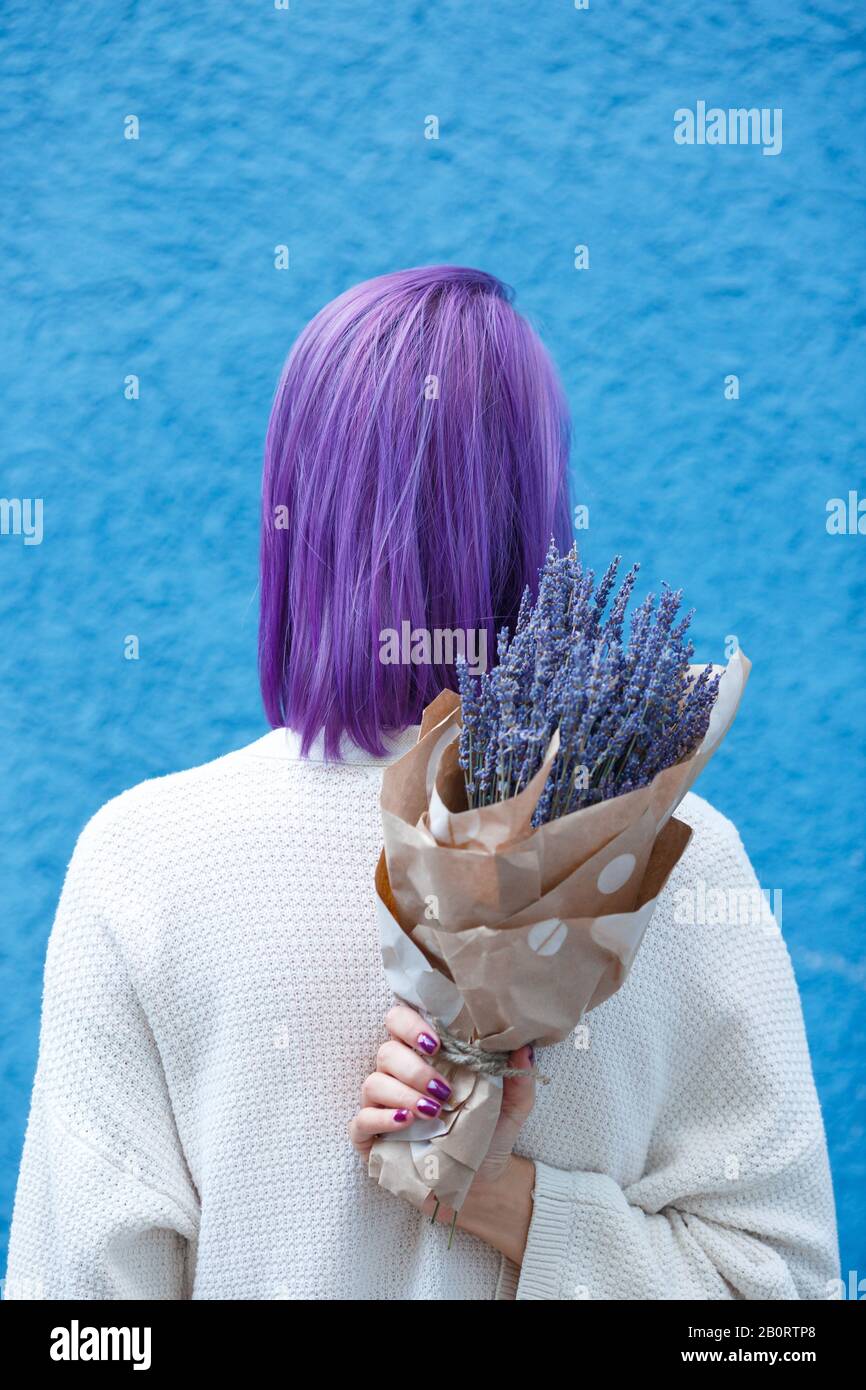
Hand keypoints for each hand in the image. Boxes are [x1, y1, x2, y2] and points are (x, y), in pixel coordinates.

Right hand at [349, 1004, 536, 1264]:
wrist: (481, 1184)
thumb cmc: (488, 1136)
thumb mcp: (511, 1107)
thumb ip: (518, 1077)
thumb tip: (523, 1047)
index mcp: (426, 1059)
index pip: (401, 1022)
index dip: (411, 1023)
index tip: (436, 1042)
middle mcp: (399, 1077)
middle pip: (386, 1051)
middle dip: (414, 1068)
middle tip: (443, 1090)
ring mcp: (381, 1106)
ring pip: (373, 1082)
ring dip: (403, 1094)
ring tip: (432, 1113)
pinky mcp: (369, 1137)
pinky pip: (361, 1119)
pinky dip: (381, 1117)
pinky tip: (405, 1122)